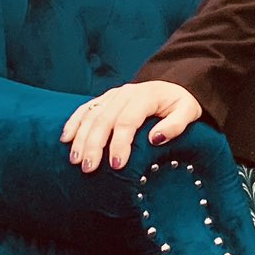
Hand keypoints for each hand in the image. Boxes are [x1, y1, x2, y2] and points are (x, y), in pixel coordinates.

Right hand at [61, 81, 201, 172]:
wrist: (173, 86)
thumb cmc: (180, 104)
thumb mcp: (188, 112)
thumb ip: (176, 125)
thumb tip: (156, 138)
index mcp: (145, 96)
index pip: (127, 121)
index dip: (120, 144)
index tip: (117, 165)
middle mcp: (125, 93)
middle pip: (104, 120)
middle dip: (94, 145)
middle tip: (89, 168)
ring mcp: (112, 95)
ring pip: (90, 116)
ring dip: (80, 138)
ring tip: (75, 161)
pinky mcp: (104, 99)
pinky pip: (85, 109)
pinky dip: (73, 123)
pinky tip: (66, 139)